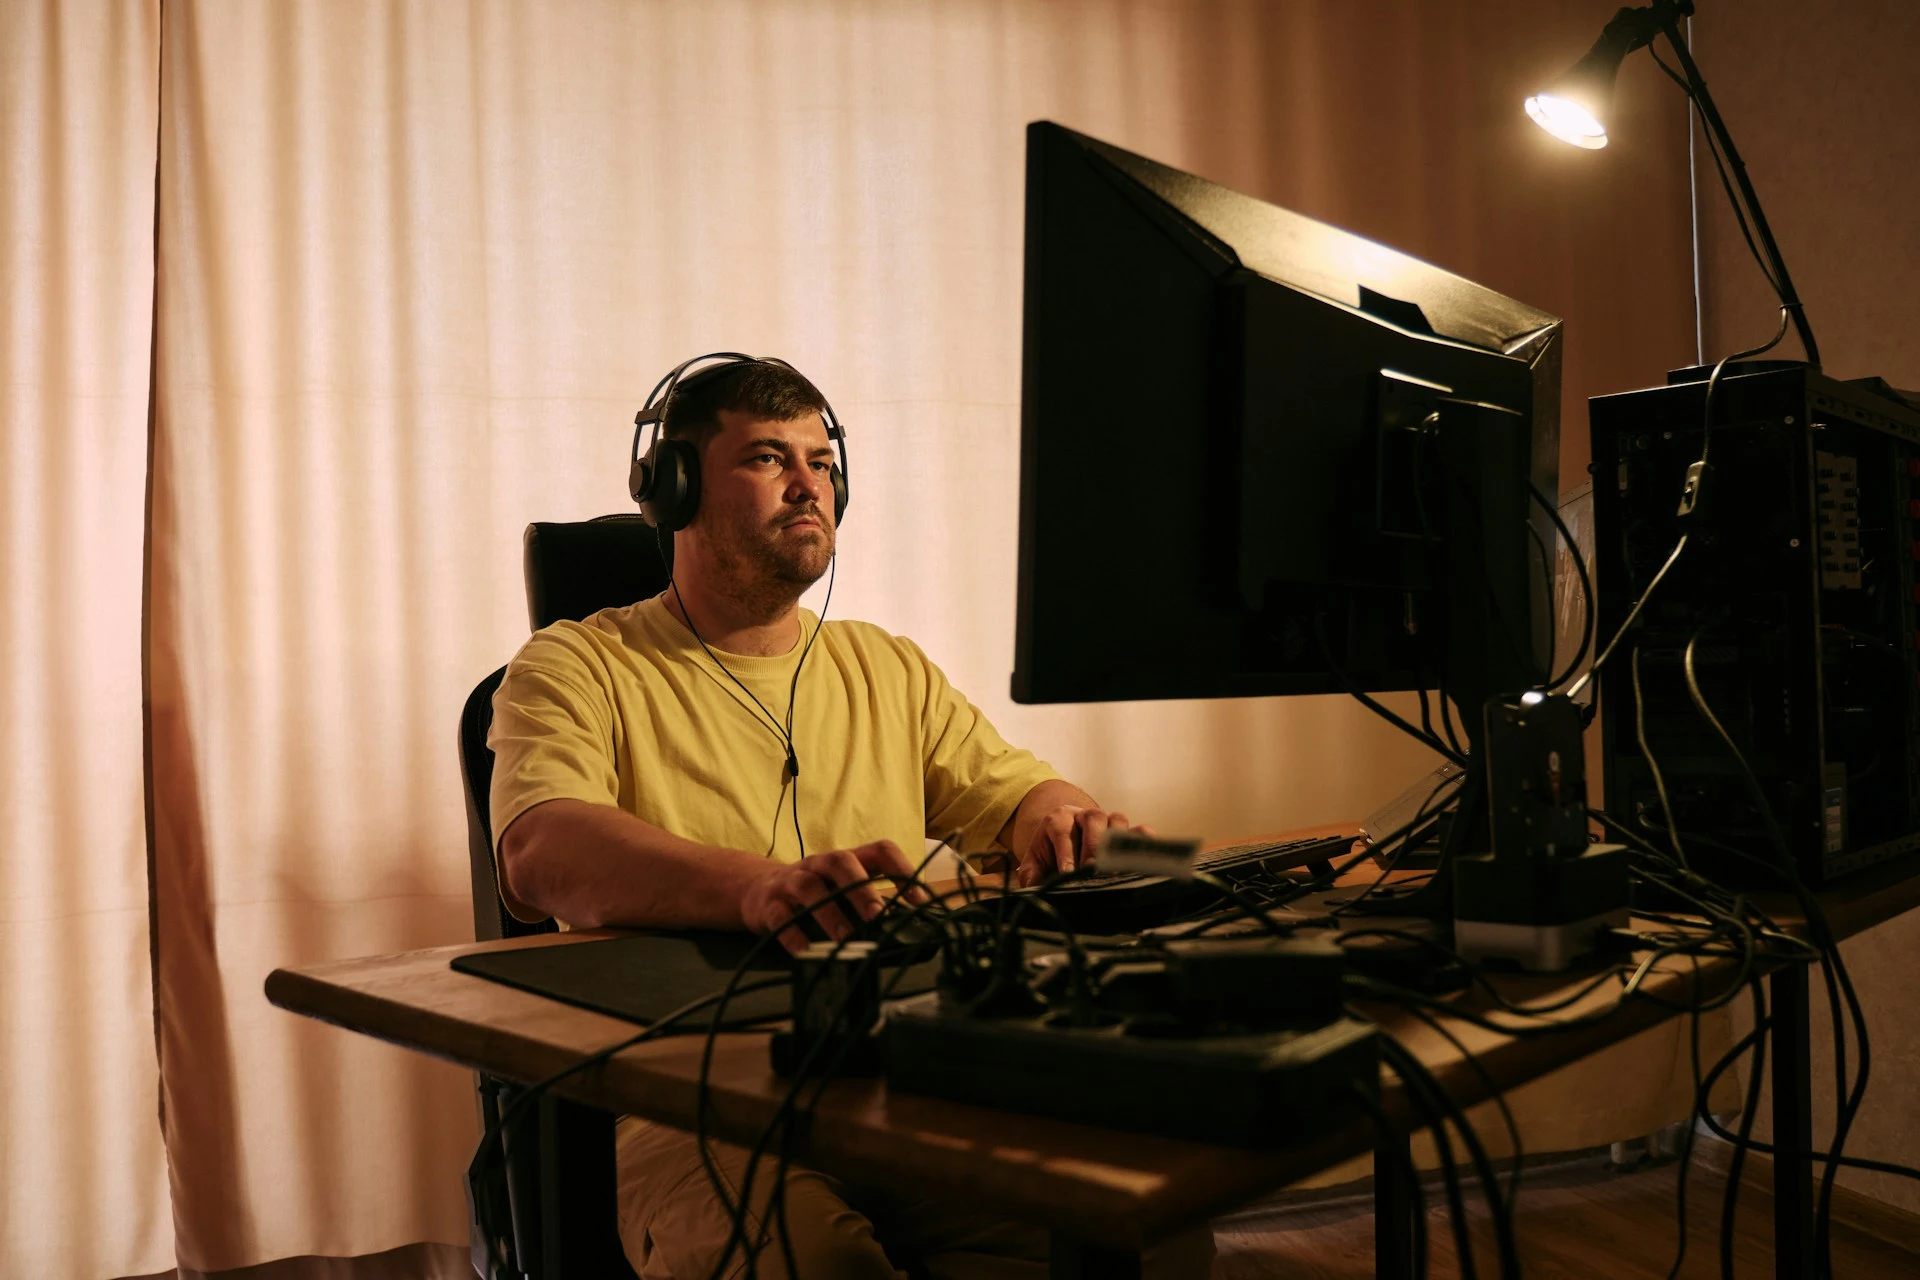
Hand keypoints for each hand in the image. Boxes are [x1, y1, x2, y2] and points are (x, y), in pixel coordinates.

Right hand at [739, 840, 927, 953]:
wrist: (755, 890)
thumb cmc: (812, 894)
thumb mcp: (839, 889)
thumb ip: (867, 902)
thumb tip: (904, 929)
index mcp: (845, 860)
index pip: (880, 850)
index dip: (902, 868)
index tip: (918, 899)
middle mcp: (819, 864)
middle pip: (842, 862)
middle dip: (861, 889)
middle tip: (877, 916)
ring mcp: (792, 881)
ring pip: (809, 887)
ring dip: (829, 912)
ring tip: (845, 937)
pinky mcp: (768, 904)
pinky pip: (780, 916)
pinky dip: (793, 934)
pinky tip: (805, 950)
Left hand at [1016, 807, 1153, 886]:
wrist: (1062, 843)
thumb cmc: (1049, 856)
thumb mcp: (1034, 865)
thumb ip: (1031, 877)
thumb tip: (1036, 890)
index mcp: (1059, 819)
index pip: (1063, 831)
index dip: (1066, 854)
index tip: (1068, 874)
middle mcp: (1085, 815)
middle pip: (1093, 818)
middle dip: (1093, 846)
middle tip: (1092, 871)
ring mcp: (1108, 821)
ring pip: (1117, 820)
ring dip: (1117, 843)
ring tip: (1115, 867)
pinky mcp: (1126, 832)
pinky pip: (1140, 831)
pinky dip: (1144, 843)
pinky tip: (1143, 860)